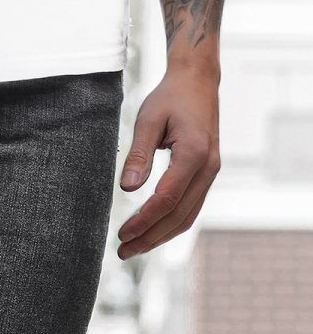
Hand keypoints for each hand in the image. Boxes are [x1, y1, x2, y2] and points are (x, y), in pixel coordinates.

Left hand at [117, 66, 220, 259]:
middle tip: (123, 252)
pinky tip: (150, 233)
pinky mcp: (206, 175)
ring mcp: (210, 173)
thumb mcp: (148, 119)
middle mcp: (208, 167)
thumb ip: (138, 154)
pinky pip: (190, 208)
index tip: (123, 234)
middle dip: (150, 237)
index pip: (167, 199)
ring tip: (134, 249)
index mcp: (194, 152)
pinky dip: (170, 225)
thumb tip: (127, 188)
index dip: (144, 221)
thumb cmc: (171, 97)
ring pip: (187, 217)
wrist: (197, 81)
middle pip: (178, 215)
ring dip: (160, 236)